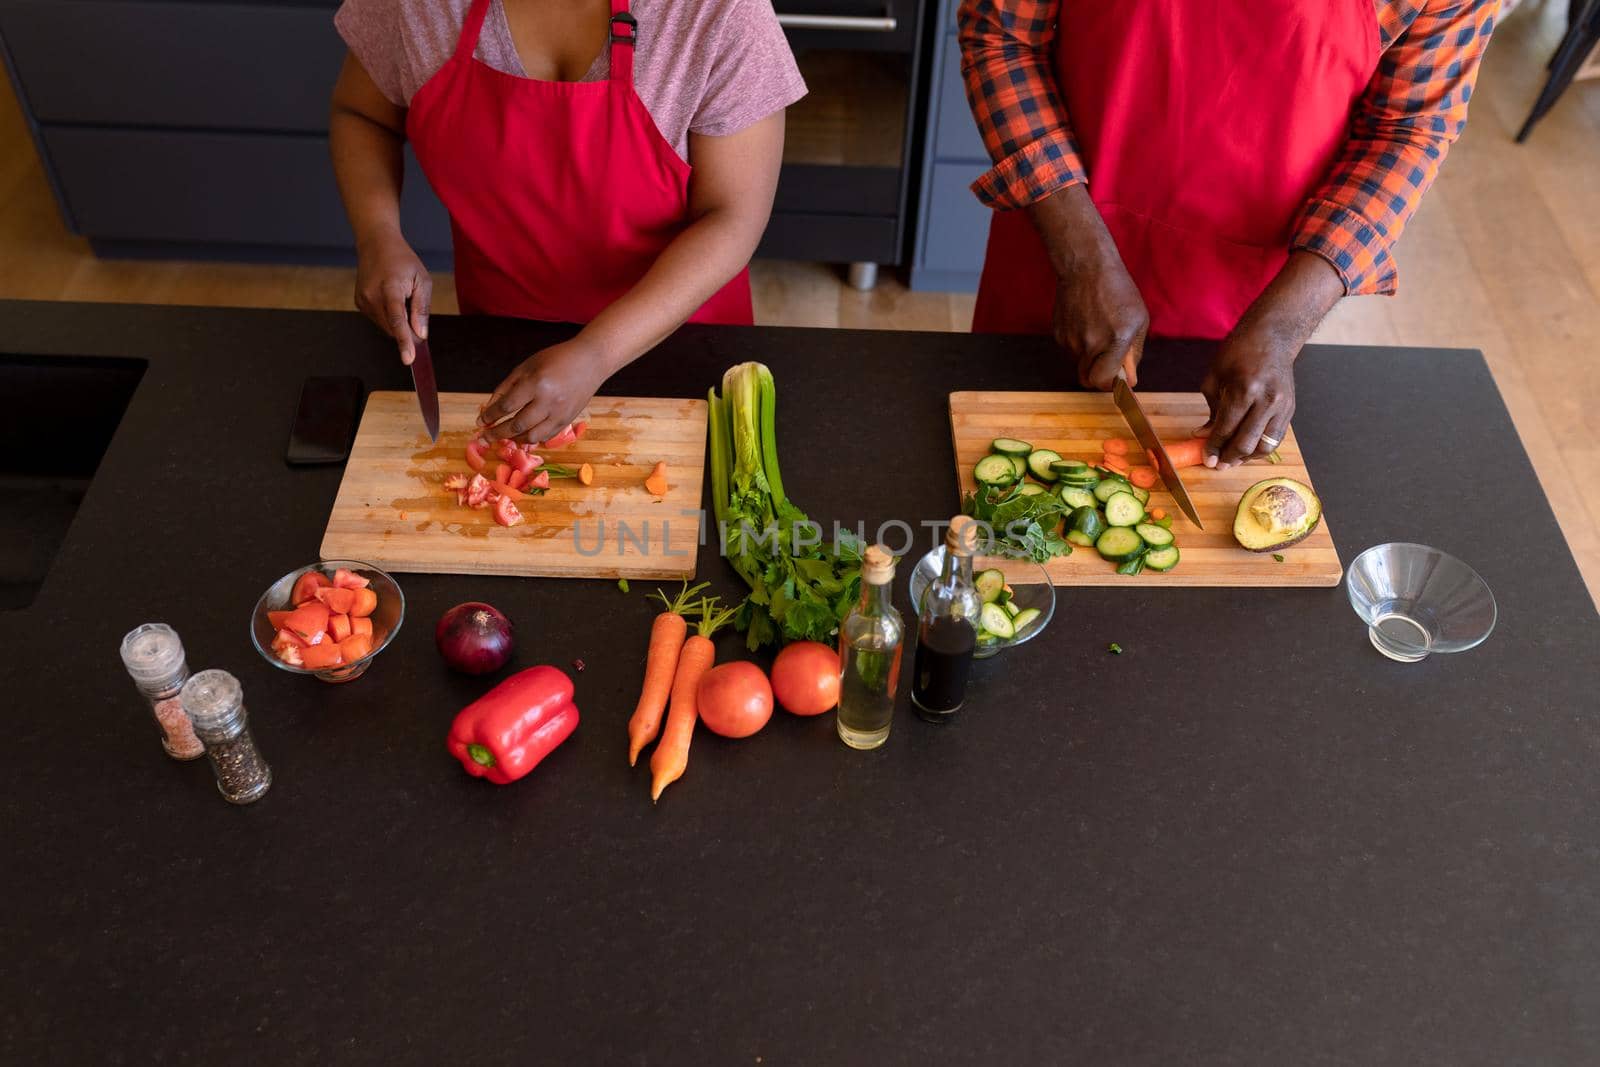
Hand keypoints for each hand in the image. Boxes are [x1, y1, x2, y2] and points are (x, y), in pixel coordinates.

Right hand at [354, 228, 430, 364]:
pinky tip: (391, 299)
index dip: (404, 341)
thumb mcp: (422, 280)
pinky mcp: (359, 303)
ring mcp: (363, 300)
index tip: (409, 359)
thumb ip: (422, 309)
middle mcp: (372, 296)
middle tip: (415, 312)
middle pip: (393, 328)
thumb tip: (420, 334)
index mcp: (390, 288)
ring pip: (386, 327)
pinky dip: (389, 317)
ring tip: (402, 298)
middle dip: (407, 330)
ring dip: (398, 322)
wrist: (376, 244)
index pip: (397, 319)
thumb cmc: (403, 260)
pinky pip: (379, 320)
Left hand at [478, 338, 609, 443]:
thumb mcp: (527, 366)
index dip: (491, 416)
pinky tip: (523, 435)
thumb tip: (489, 409)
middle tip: (484, 438)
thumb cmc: (556, 359)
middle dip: (497, 433)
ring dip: (515, 439)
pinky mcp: (568, 420)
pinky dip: (532, 438)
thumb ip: (506, 387)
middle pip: (517, 425)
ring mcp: (560, 414)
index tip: (480, 422)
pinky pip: (546, 436)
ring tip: (505, 437)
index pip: (507, 406)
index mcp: (536, 384)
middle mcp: (549, 402)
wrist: (590, 361)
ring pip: (532, 436)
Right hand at [1054, 251, 1148, 390]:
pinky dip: (1078, 344)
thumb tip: (1130, 380)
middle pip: (1087, 379)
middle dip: (1097, 377)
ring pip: (1078, 364)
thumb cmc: (1118, 291)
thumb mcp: (1138, 320)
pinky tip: (1085, 323)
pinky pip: (1069, 350)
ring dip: (1088, 357)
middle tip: (1107, 364)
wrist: (1086, 267)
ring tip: (1097, 331)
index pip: (1103, 380)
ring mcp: (1070, 339)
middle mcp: (1091, 343)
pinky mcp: (1058, 333)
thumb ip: (1134, 353)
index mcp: (1116, 340)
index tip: (1114, 380)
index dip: (1108, 384)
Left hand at [1194, 251, 1343, 467]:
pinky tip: (1248, 449)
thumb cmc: (1239, 352)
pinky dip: (1261, 448)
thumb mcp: (1215, 377)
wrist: (1273, 336)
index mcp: (1244, 389)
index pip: (1226, 428)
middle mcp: (1266, 400)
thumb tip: (1203, 435)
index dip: (1214, 447)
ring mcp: (1282, 406)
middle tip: (1217, 465)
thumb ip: (1211, 410)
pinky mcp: (1290, 409)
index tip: (1206, 459)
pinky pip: (1276, 438)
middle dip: (1229, 458)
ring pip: (1265, 446)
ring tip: (1232, 459)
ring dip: (1246, 457)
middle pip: (1246, 442)